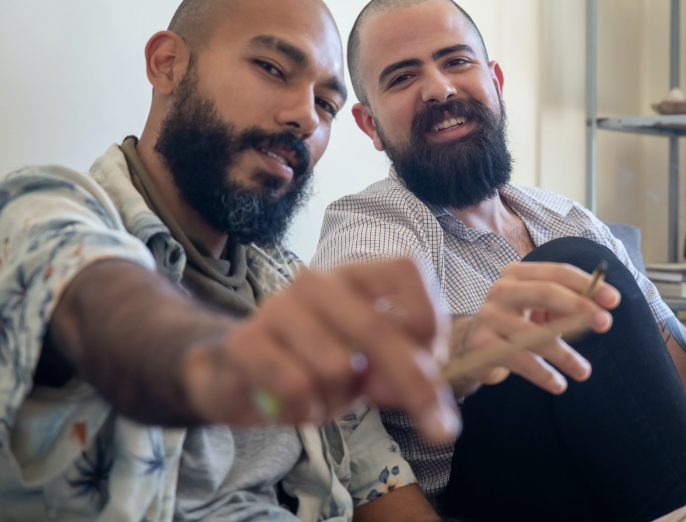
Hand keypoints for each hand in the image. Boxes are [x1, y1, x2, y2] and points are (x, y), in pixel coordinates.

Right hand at [181, 258, 459, 441]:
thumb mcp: (367, 366)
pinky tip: (292, 405)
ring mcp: (278, 307)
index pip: (406, 269)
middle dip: (415, 384)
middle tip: (441, 430)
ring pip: (338, 366)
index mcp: (355, 277)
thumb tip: (425, 388)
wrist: (231, 375)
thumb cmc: (312, 364)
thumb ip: (400, 370)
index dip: (429, 314)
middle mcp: (318, 282)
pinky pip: (297, 388)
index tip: (435, 359)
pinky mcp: (245, 341)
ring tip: (321, 395)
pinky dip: (305, 411)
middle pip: (378, 328)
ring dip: (339, 399)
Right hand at [450, 262, 617, 394]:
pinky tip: (559, 384)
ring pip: (535, 334)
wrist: (471, 347)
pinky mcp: (483, 346)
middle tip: (605, 323)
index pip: (557, 272)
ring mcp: (489, 316)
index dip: (586, 285)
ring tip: (584, 371)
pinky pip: (521, 360)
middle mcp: (502, 290)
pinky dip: (544, 374)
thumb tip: (602, 305)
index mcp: (518, 274)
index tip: (613, 300)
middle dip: (579, 308)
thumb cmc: (516, 323)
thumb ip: (567, 304)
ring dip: (565, 355)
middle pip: (546, 293)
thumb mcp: (539, 309)